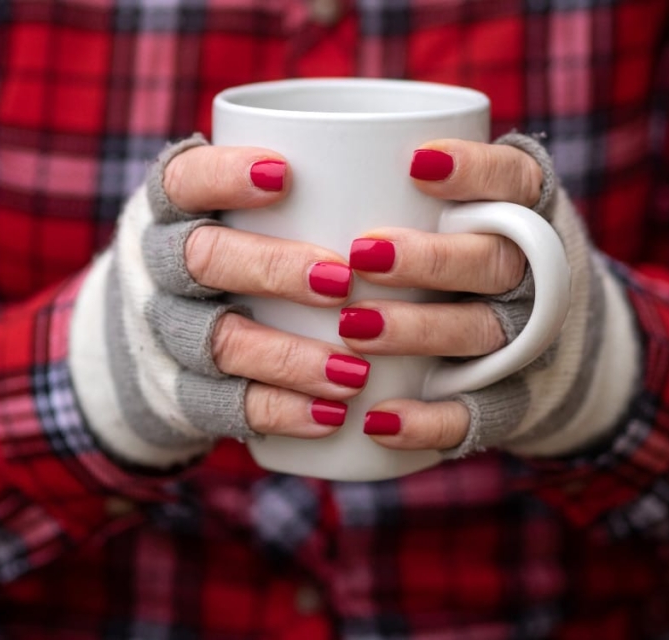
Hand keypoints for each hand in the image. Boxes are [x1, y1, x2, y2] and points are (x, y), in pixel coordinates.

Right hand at [160, 142, 369, 436]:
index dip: (224, 176)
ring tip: (354, 371)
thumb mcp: (237, 212)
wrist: (154, 335)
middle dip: (271, 268)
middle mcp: (157, 269)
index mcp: (170, 210)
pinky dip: (279, 411)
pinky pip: (223, 406)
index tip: (284, 175)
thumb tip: (419, 157)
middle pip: (201, 260)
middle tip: (341, 281)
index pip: (183, 181)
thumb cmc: (230, 253)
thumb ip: (297, 191)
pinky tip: (331, 417)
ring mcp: (166, 334)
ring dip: (287, 357)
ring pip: (217, 343)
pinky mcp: (181, 391)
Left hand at [348, 136, 638, 457]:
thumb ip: (405, 188)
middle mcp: (533, 276)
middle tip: (361, 254)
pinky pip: (475, 415)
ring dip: (417, 330)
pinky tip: (377, 420)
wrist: (551, 348)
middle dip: (429, 258)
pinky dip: (429, 420)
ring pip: (480, 333)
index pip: (513, 181)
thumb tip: (293, 157)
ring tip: (351, 329)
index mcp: (524, 216)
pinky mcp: (507, 399)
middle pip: (493, 262)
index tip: (416, 163)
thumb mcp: (463, 212)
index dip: (474, 170)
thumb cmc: (468, 258)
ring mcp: (524, 340)